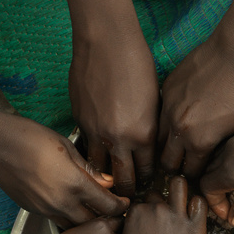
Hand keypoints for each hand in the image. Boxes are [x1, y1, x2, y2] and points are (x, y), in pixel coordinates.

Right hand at [0, 114, 129, 226]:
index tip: (125, 202)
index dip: (121, 206)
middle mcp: (60, 202)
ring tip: (93, 209)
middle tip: (113, 209)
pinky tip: (71, 205)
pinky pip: (57, 220)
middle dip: (106, 218)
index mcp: (74, 184)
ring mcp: (45, 209)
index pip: (108, 205)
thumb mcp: (66, 147)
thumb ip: (88, 169)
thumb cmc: (29, 138)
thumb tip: (106, 182)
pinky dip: (68, 217)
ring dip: (86, 221)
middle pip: (93, 223)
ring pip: (74, 227)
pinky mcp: (33, 210)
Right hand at [70, 27, 157, 196]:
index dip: (145, 179)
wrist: (106, 42)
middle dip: (125, 189)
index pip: (145, 171)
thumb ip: (149, 129)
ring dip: (103, 175)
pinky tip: (96, 151)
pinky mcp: (78, 121)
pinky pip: (85, 147)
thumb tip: (145, 148)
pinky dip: (91, 152)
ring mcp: (95, 132)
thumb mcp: (154, 101)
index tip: (145, 183)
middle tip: (127, 191)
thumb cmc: (137, 64)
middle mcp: (118, 139)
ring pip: (98, 169)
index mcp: (143, 134)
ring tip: (108, 177)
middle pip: (121, 180)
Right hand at [122, 176, 207, 233]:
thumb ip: (130, 230)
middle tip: (164, 216)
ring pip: (179, 185)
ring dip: (179, 190)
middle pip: (157, 195)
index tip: (149, 220)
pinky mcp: (195, 227)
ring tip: (181, 198)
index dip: (145, 211)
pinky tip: (195, 212)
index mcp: (135, 214)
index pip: (141, 202)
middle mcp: (155, 210)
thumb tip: (135, 225)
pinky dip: (198, 205)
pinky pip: (200, 203)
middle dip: (159, 203)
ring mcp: (176, 216)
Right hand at [157, 29, 233, 179]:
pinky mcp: (166, 90)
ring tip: (176, 142)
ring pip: (157, 139)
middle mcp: (179, 129)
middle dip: (175, 166)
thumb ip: (215, 146)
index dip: (194, 175)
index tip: (196, 173)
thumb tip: (206, 157)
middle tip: (182, 162)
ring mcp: (168, 108)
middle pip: (167, 162)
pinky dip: (166, 120)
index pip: (189, 173)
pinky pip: (159, 114)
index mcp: (199, 142)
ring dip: (166, 144)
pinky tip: (178, 117)